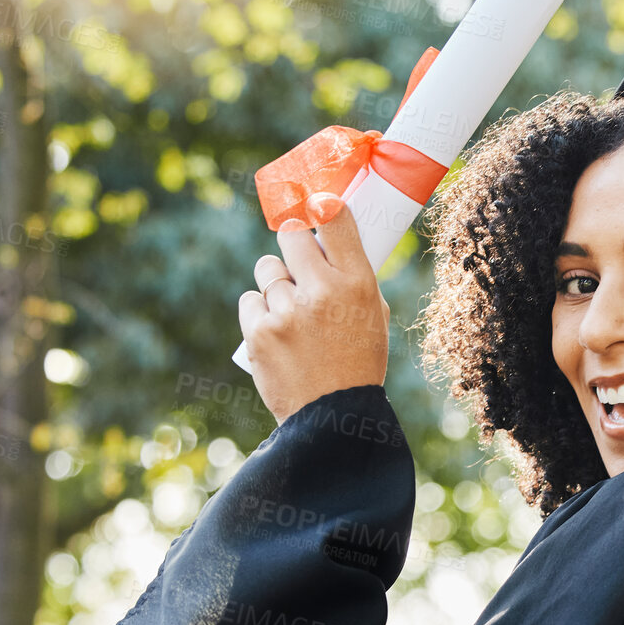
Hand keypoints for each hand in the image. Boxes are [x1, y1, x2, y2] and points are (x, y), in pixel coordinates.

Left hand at [239, 192, 389, 424]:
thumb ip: (353, 279)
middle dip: (292, 243)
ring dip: (275, 283)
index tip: (316, 206)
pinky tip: (276, 332)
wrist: (332, 418)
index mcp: (358, 284)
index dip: (321, 206)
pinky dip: (259, 312)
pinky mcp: (258, 330)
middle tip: (297, 262)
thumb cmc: (357, 365)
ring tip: (290, 312)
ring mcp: (287, 311)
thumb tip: (327, 241)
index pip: (334, 218)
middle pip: (291, 234)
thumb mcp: (373, 319)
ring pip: (267, 269)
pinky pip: (250, 299)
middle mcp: (323, 291)